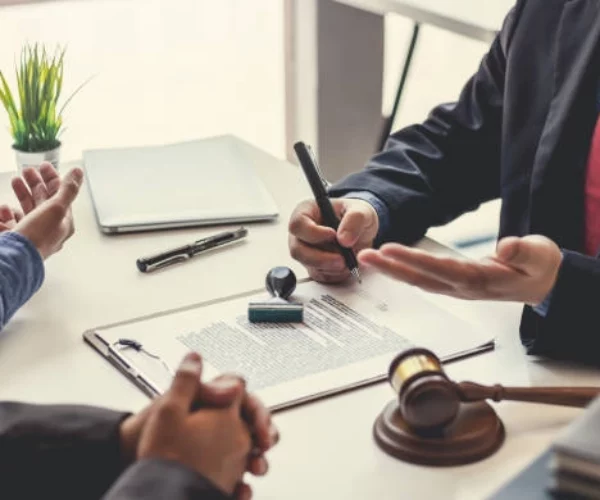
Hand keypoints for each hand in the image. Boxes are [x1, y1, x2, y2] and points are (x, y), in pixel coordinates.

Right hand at [9, 165, 82, 258]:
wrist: (15, 260)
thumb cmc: (38, 236)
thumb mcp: (56, 208)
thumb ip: (67, 190)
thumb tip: (78, 172)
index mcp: (62, 222)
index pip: (60, 196)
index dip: (53, 179)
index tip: (43, 165)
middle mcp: (49, 229)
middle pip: (43, 201)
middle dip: (36, 183)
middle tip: (27, 170)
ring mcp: (32, 234)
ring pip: (27, 209)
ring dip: (22, 194)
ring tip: (15, 180)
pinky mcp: (16, 239)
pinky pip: (12, 223)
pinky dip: (7, 213)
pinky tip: (4, 208)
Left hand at [120, 373, 278, 492]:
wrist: (130, 467)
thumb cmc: (143, 435)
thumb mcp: (168, 407)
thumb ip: (190, 384)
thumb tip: (203, 362)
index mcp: (206, 403)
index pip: (243, 398)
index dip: (256, 410)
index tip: (260, 426)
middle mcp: (212, 423)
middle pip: (250, 424)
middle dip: (263, 435)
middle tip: (263, 447)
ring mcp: (213, 448)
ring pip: (246, 450)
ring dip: (257, 459)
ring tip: (256, 468)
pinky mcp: (209, 470)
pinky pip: (233, 475)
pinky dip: (241, 483)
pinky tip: (240, 490)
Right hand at [289, 198, 378, 282]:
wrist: (362, 231)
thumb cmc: (356, 216)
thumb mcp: (361, 210)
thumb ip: (354, 219)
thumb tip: (344, 239)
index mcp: (306, 212)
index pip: (297, 224)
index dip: (313, 233)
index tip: (333, 235)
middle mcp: (301, 233)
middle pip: (297, 250)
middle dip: (320, 257)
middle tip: (341, 258)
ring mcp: (305, 251)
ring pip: (308, 264)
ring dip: (330, 266)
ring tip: (348, 260)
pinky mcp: (314, 266)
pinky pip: (319, 275)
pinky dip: (335, 273)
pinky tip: (346, 265)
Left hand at [359, 235, 562, 305]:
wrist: (541, 285)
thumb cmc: (538, 267)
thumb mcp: (540, 255)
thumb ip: (523, 251)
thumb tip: (506, 247)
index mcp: (481, 279)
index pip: (443, 269)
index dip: (415, 260)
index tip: (391, 250)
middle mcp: (463, 287)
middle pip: (421, 278)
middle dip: (391, 267)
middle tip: (364, 255)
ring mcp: (456, 289)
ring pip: (418, 281)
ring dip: (391, 270)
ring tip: (368, 258)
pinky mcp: (454, 285)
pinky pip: (423, 280)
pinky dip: (403, 272)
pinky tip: (387, 265)